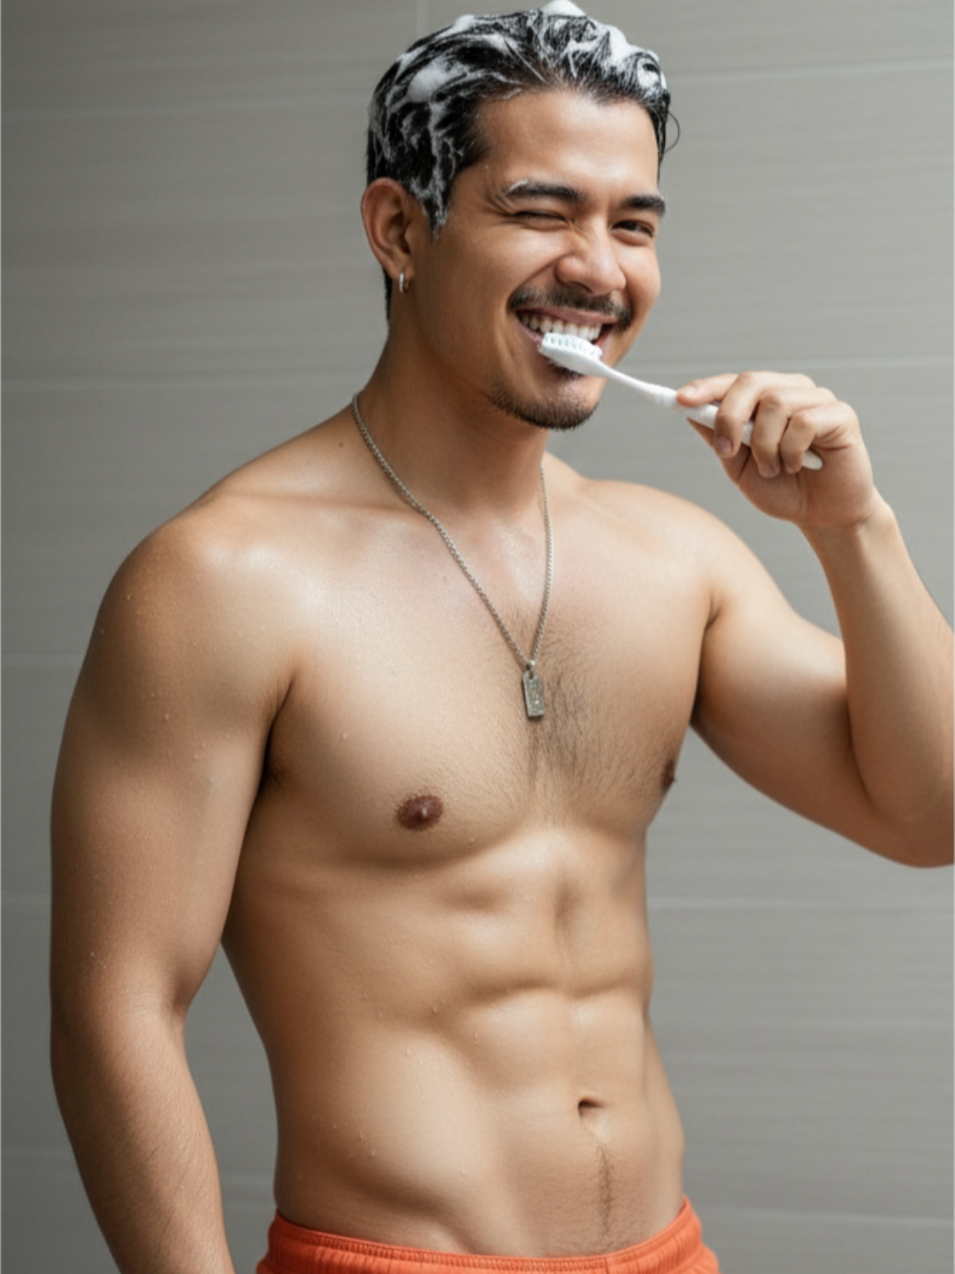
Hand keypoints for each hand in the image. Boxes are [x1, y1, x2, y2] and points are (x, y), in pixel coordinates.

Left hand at [676, 371, 878, 530]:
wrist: (823, 516)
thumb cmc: (783, 489)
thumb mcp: (739, 467)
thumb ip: (718, 438)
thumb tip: (688, 411)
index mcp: (765, 399)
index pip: (732, 382)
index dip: (705, 388)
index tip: (680, 400)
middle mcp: (791, 391)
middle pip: (751, 382)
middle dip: (729, 417)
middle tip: (727, 451)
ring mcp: (818, 400)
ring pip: (775, 404)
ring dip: (765, 445)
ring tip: (772, 469)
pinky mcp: (841, 415)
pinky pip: (804, 421)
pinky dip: (791, 450)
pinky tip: (797, 465)